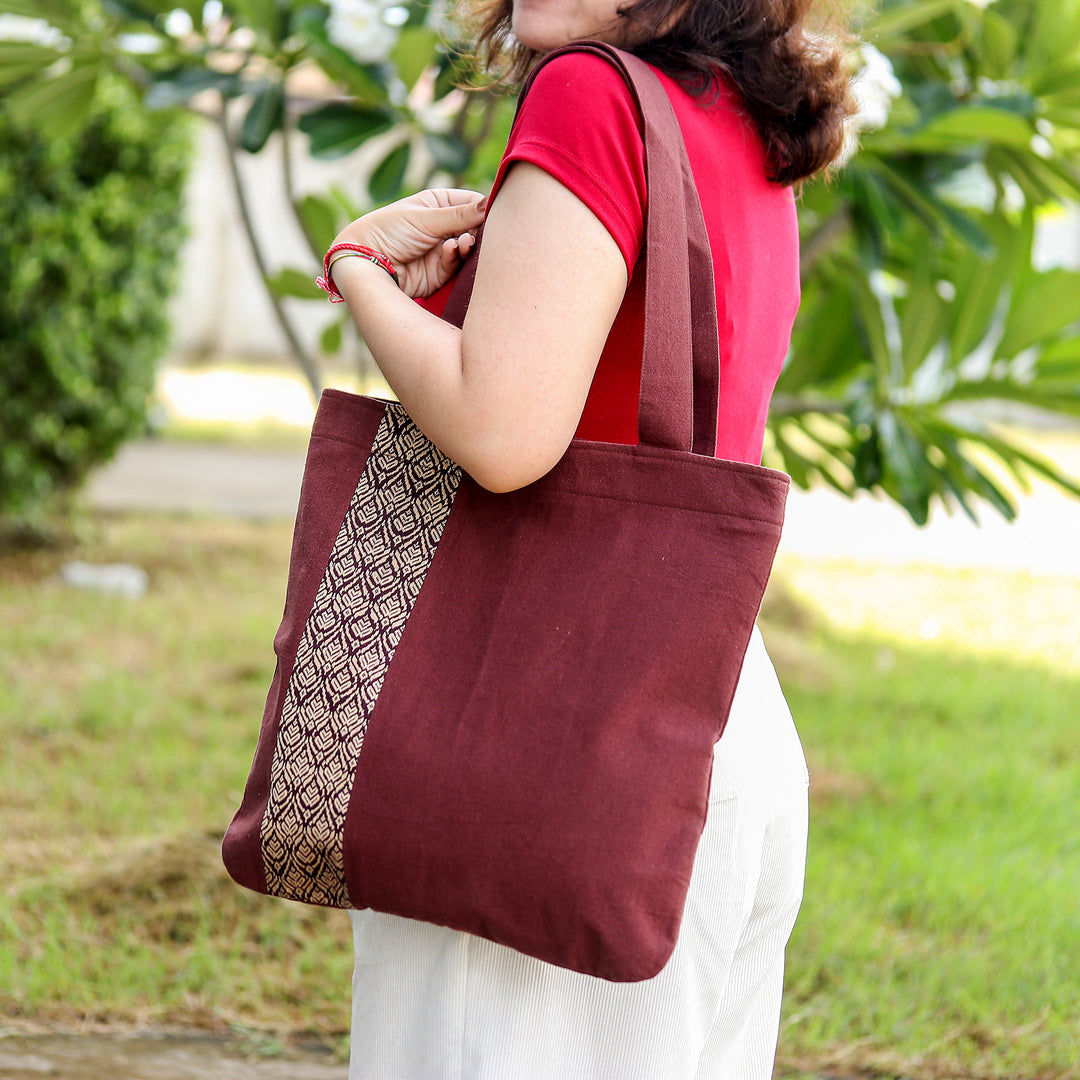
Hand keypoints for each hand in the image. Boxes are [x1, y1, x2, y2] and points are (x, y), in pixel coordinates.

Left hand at [331, 188, 485, 297]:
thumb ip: (460, 215)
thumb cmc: (389, 231)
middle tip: (480, 230)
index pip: (472, 203)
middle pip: (476, 227)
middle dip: (480, 229)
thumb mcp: (425, 218)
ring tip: (464, 242)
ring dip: (470, 244)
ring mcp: (444, 250)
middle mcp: (444, 226)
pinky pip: (459, 265)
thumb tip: (490, 204)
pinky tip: (451, 250)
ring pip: (471, 248)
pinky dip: (458, 257)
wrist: (367, 263)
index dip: (485, 208)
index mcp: (439, 204)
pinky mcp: (442, 273)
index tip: (495, 212)